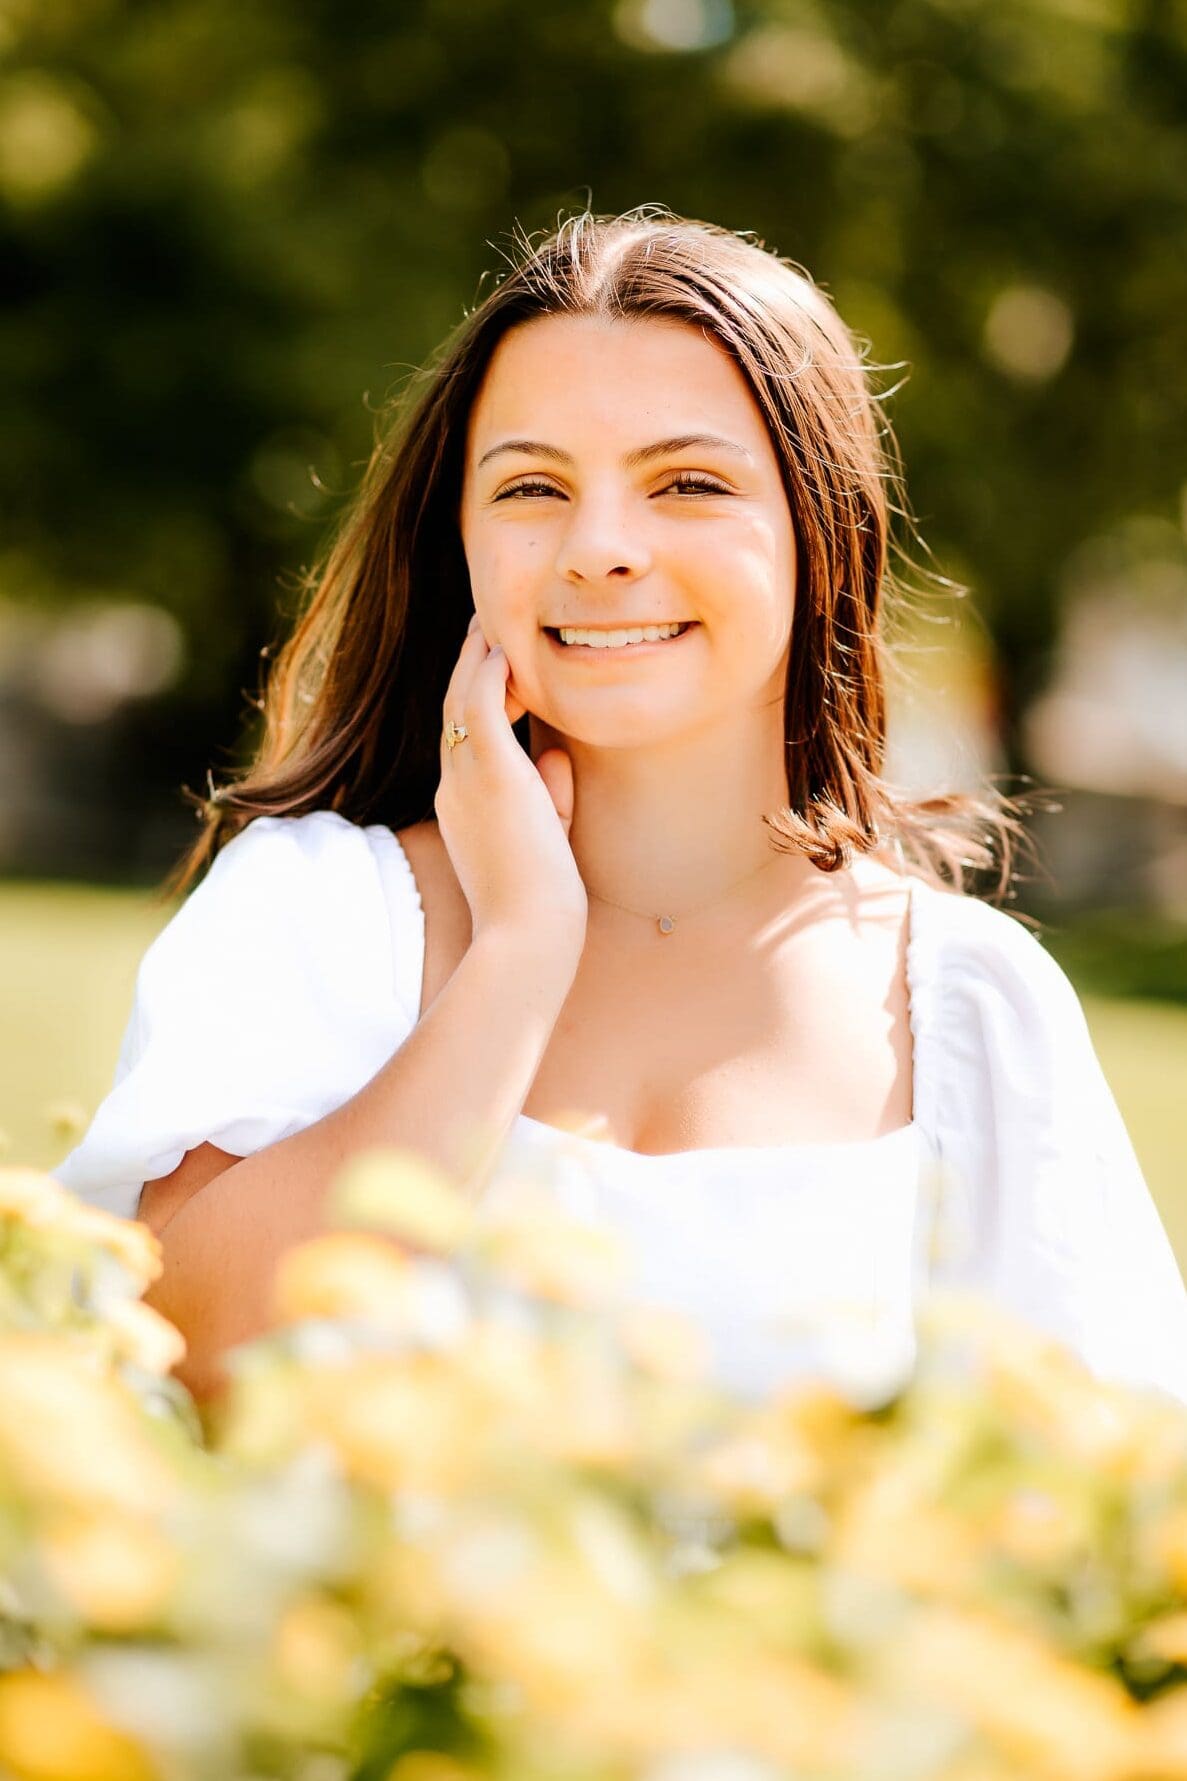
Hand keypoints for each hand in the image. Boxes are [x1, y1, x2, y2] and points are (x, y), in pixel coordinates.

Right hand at [434, 615, 587, 951]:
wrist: (525, 935)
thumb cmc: (539, 903)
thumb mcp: (547, 839)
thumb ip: (550, 796)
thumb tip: (556, 755)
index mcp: (462, 807)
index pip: (463, 741)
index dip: (474, 702)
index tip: (491, 671)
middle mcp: (454, 788)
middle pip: (454, 712)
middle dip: (469, 669)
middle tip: (483, 629)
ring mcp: (465, 781)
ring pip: (461, 702)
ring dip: (476, 661)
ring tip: (490, 624)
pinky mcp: (489, 776)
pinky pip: (479, 708)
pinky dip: (489, 675)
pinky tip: (503, 650)